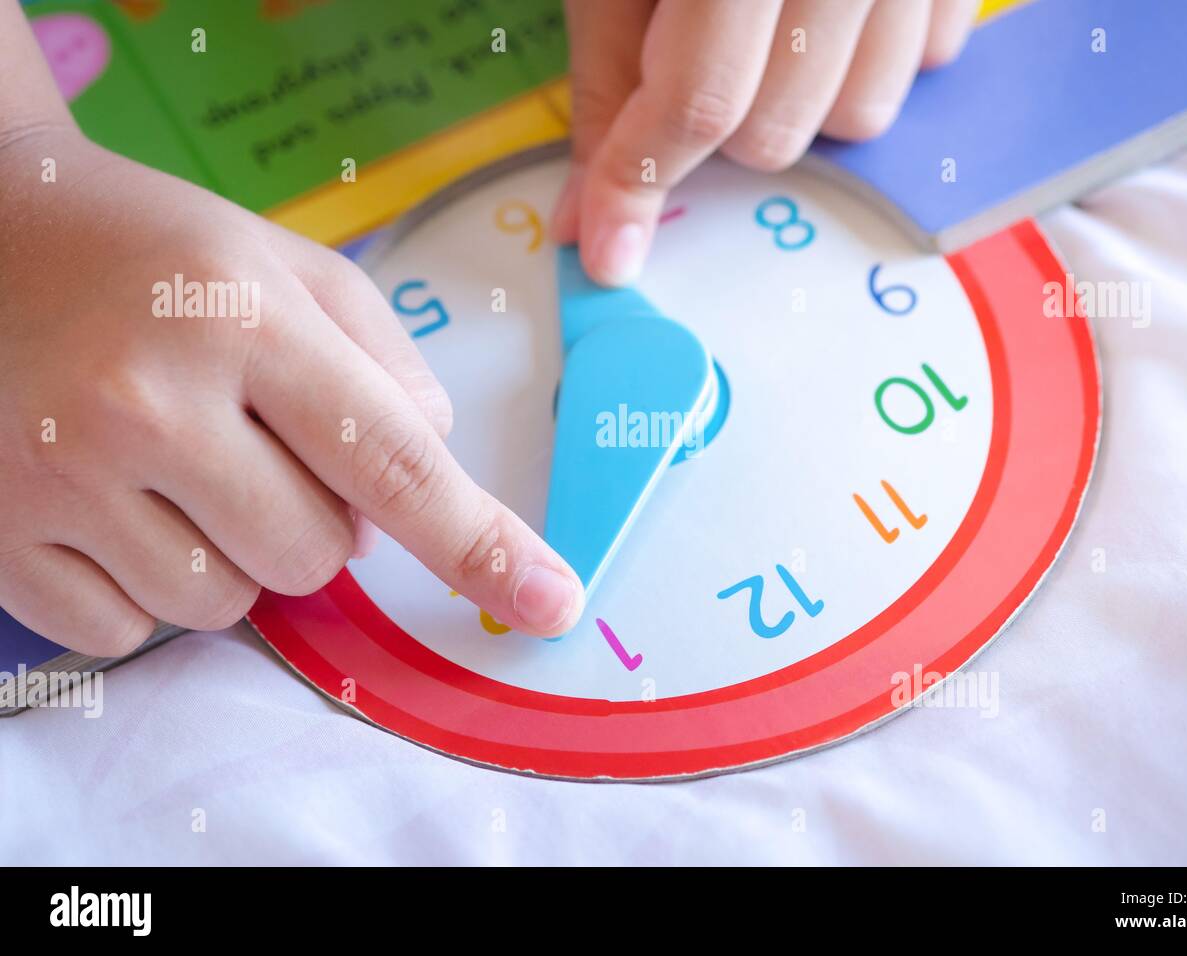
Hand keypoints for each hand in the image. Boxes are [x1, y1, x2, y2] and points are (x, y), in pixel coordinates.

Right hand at [0, 128, 583, 653]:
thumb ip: (386, 367)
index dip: (485, 546)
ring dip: (231, 555)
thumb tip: (422, 482)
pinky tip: (113, 501)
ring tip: (174, 464)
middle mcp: (148, 400)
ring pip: (227, 604)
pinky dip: (145, 587)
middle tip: (251, 440)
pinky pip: (127, 632)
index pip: (396, 463)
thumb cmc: (157, 253)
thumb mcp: (290, 266)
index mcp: (244, 319)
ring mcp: (61, 475)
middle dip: (316, 518)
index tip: (555, 603)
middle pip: (317, 555)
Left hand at [552, 0, 979, 284]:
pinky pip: (926, 63)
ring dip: (797, 100)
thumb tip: (585, 218)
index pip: (694, 101)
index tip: (605, 253)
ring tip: (768, 21)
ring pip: (859, 117)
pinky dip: (869, 56)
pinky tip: (835, 0)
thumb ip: (605, 77)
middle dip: (715, 125)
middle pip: (780, 132)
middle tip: (690, 50)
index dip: (636, 184)